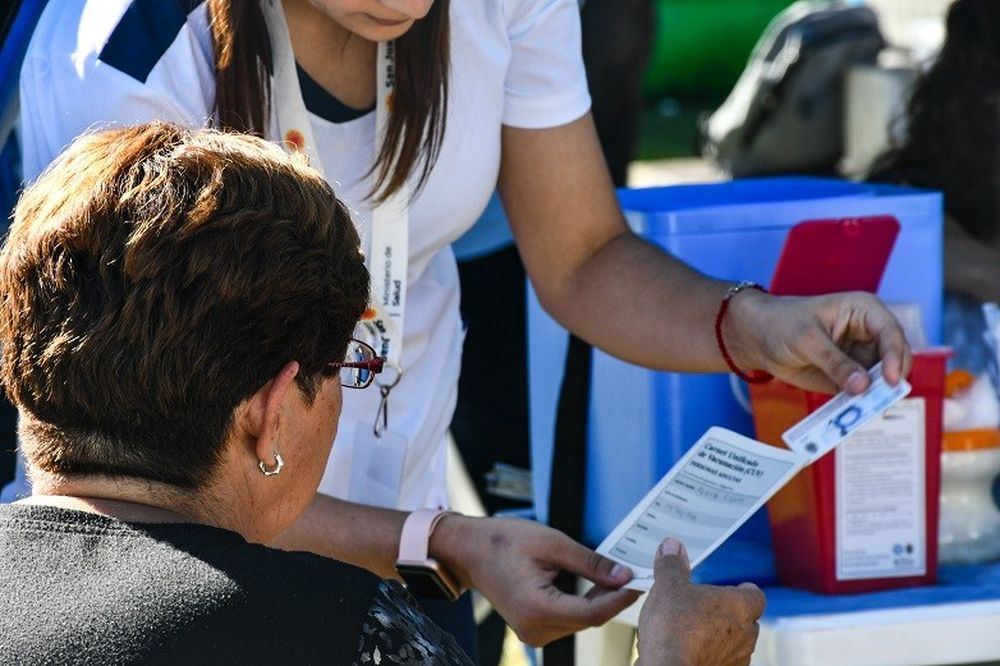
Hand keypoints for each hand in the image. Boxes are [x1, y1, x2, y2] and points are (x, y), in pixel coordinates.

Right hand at [432, 515, 640, 645]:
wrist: (470, 550)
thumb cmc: (503, 541)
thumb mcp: (552, 543)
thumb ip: (590, 562)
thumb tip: (622, 575)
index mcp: (536, 608)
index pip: (591, 613)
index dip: (619, 598)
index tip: (640, 582)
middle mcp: (534, 629)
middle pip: (588, 620)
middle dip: (613, 598)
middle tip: (635, 574)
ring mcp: (533, 633)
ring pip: (580, 622)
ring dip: (600, 602)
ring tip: (618, 577)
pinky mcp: (534, 628)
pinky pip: (568, 620)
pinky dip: (584, 605)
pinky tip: (597, 586)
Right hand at [636, 538, 764, 665]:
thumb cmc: (675, 630)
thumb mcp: (668, 586)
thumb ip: (672, 565)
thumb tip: (672, 547)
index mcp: (739, 606)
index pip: (756, 596)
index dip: (745, 591)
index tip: (737, 588)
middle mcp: (746, 634)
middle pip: (747, 620)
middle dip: (729, 615)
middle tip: (707, 608)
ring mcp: (736, 658)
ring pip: (736, 643)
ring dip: (721, 637)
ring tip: (696, 631)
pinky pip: (723, 661)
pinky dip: (711, 655)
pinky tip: (692, 651)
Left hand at [724, 288, 911, 393]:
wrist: (758, 337)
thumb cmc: (782, 324)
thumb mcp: (807, 340)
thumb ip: (835, 363)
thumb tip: (863, 386)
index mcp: (864, 311)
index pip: (891, 333)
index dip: (894, 356)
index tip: (889, 380)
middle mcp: (869, 334)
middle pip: (894, 359)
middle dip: (890, 380)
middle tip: (880, 400)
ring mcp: (861, 357)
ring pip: (881, 380)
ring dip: (877, 396)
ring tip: (864, 409)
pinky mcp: (851, 377)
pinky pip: (863, 394)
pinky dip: (861, 404)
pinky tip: (853, 413)